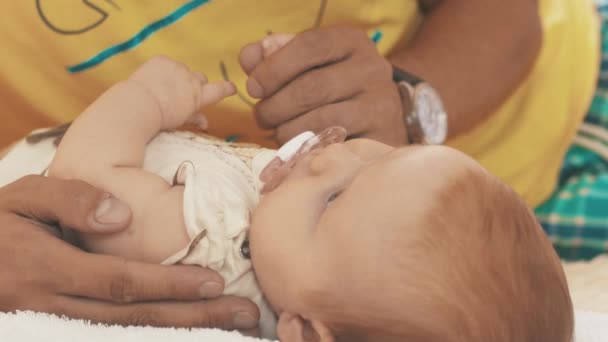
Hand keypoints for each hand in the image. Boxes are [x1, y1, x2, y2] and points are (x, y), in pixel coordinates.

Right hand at [0, 176, 259, 331]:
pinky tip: (187, 334)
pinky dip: (154, 339)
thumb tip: (122, 214)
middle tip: (244, 314)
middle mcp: (54, 305)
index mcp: (48, 268)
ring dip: (182, 334)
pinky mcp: (56, 334)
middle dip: (194, 317)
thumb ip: (69, 200)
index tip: (215, 282)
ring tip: (231, 330)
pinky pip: (111, 340)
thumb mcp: (22, 198)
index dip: (170, 284)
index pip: (121, 281)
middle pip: (134, 318)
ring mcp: (53, 327)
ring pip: (127, 337)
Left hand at [129, 56, 235, 129]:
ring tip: (163, 87)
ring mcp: (177, 68)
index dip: (227, 89)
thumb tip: (205, 123)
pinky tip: (153, 78)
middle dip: (195, 84)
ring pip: (183, 69)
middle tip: (182, 93)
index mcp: (198, 96)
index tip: (232, 88)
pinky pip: (166, 62)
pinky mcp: (162, 60)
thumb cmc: (161, 118)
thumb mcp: (180, 120)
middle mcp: (191, 79)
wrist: (139, 104)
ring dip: (178, 76)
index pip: (218, 91)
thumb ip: (194, 118)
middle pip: (200, 78)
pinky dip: (162, 69)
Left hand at [240, 26, 407, 145]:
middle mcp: (372, 69)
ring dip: (286, 131)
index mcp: (352, 42)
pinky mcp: (381, 138)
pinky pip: (334, 147)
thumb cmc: (333, 87)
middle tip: (261, 117)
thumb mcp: (309, 64)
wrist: (380, 116)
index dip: (274, 68)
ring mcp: (381, 105)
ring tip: (277, 132)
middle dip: (275, 106)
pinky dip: (308, 150)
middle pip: (311, 87)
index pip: (310, 46)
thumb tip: (249, 57)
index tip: (253, 88)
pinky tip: (298, 148)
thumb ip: (275, 57)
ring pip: (321, 121)